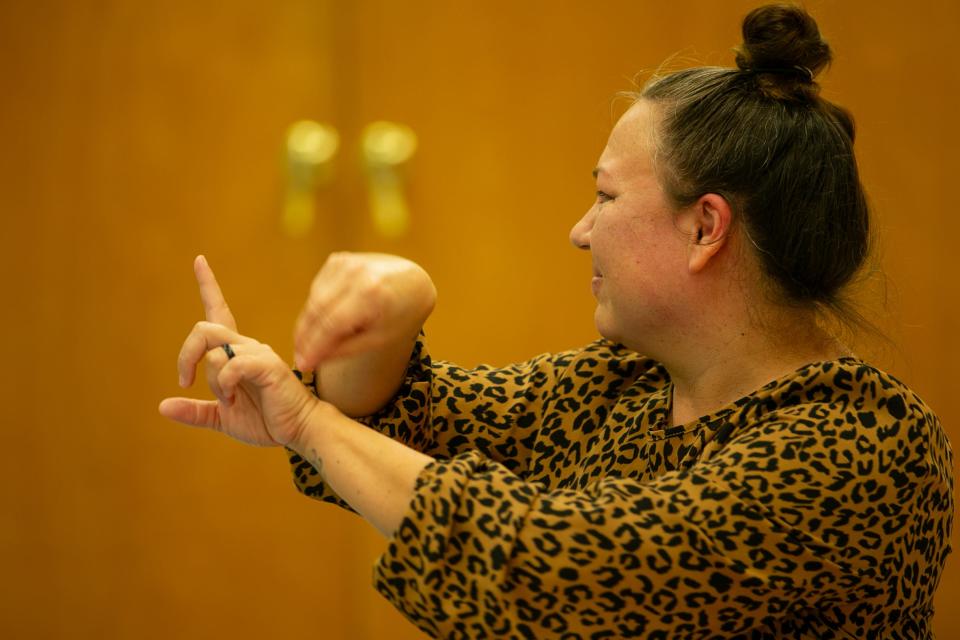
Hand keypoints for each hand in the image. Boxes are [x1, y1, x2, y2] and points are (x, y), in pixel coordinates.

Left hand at [159, 256, 319, 447]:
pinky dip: (225, 384)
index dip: (208, 285)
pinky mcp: (268, 365)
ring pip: (215, 349)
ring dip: (212, 380)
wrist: (297, 430)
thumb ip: (195, 411)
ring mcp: (258, 353)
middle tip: (185, 382)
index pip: (219, 310)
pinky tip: (233, 398)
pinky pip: (232, 364)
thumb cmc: (266, 420)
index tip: (199, 260)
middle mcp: (247, 346)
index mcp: (236, 353)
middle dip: (186, 356)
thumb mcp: (222, 418)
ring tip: (228, 399)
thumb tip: (163, 406)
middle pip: (203, 328)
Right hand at [293, 252, 435, 370]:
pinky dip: (315, 307)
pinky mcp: (338, 259)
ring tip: (307, 345)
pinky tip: (321, 322)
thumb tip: (309, 359)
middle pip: (317, 310)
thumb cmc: (400, 315)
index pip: (332, 324)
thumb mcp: (379, 339)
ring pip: (313, 299)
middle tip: (299, 358)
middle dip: (304, 337)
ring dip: (306, 323)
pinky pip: (317, 288)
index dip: (313, 346)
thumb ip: (344, 349)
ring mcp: (346, 262)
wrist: (413, 282)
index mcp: (371, 294)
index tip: (303, 364)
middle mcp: (356, 273)